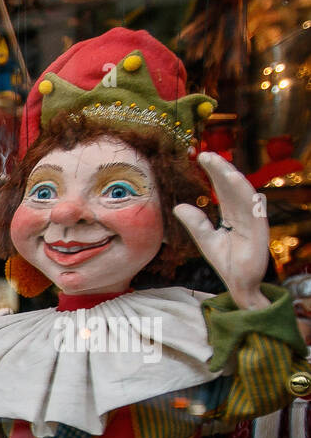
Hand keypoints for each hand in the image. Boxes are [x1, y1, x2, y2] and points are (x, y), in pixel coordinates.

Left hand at [173, 153, 269, 311]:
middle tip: (205, 154)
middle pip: (231, 186)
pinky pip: (253, 206)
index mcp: (232, 214)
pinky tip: (235, 180)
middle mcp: (243, 213)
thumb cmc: (227, 261)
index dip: (213, 172)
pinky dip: (244, 192)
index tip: (200, 157)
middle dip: (219, 169)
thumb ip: (195, 223)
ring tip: (218, 163)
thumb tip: (178, 206)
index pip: (222, 188)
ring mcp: (252, 219)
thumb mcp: (205, 240)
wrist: (240, 284)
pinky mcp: (259, 228)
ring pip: (242, 192)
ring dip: (231, 176)